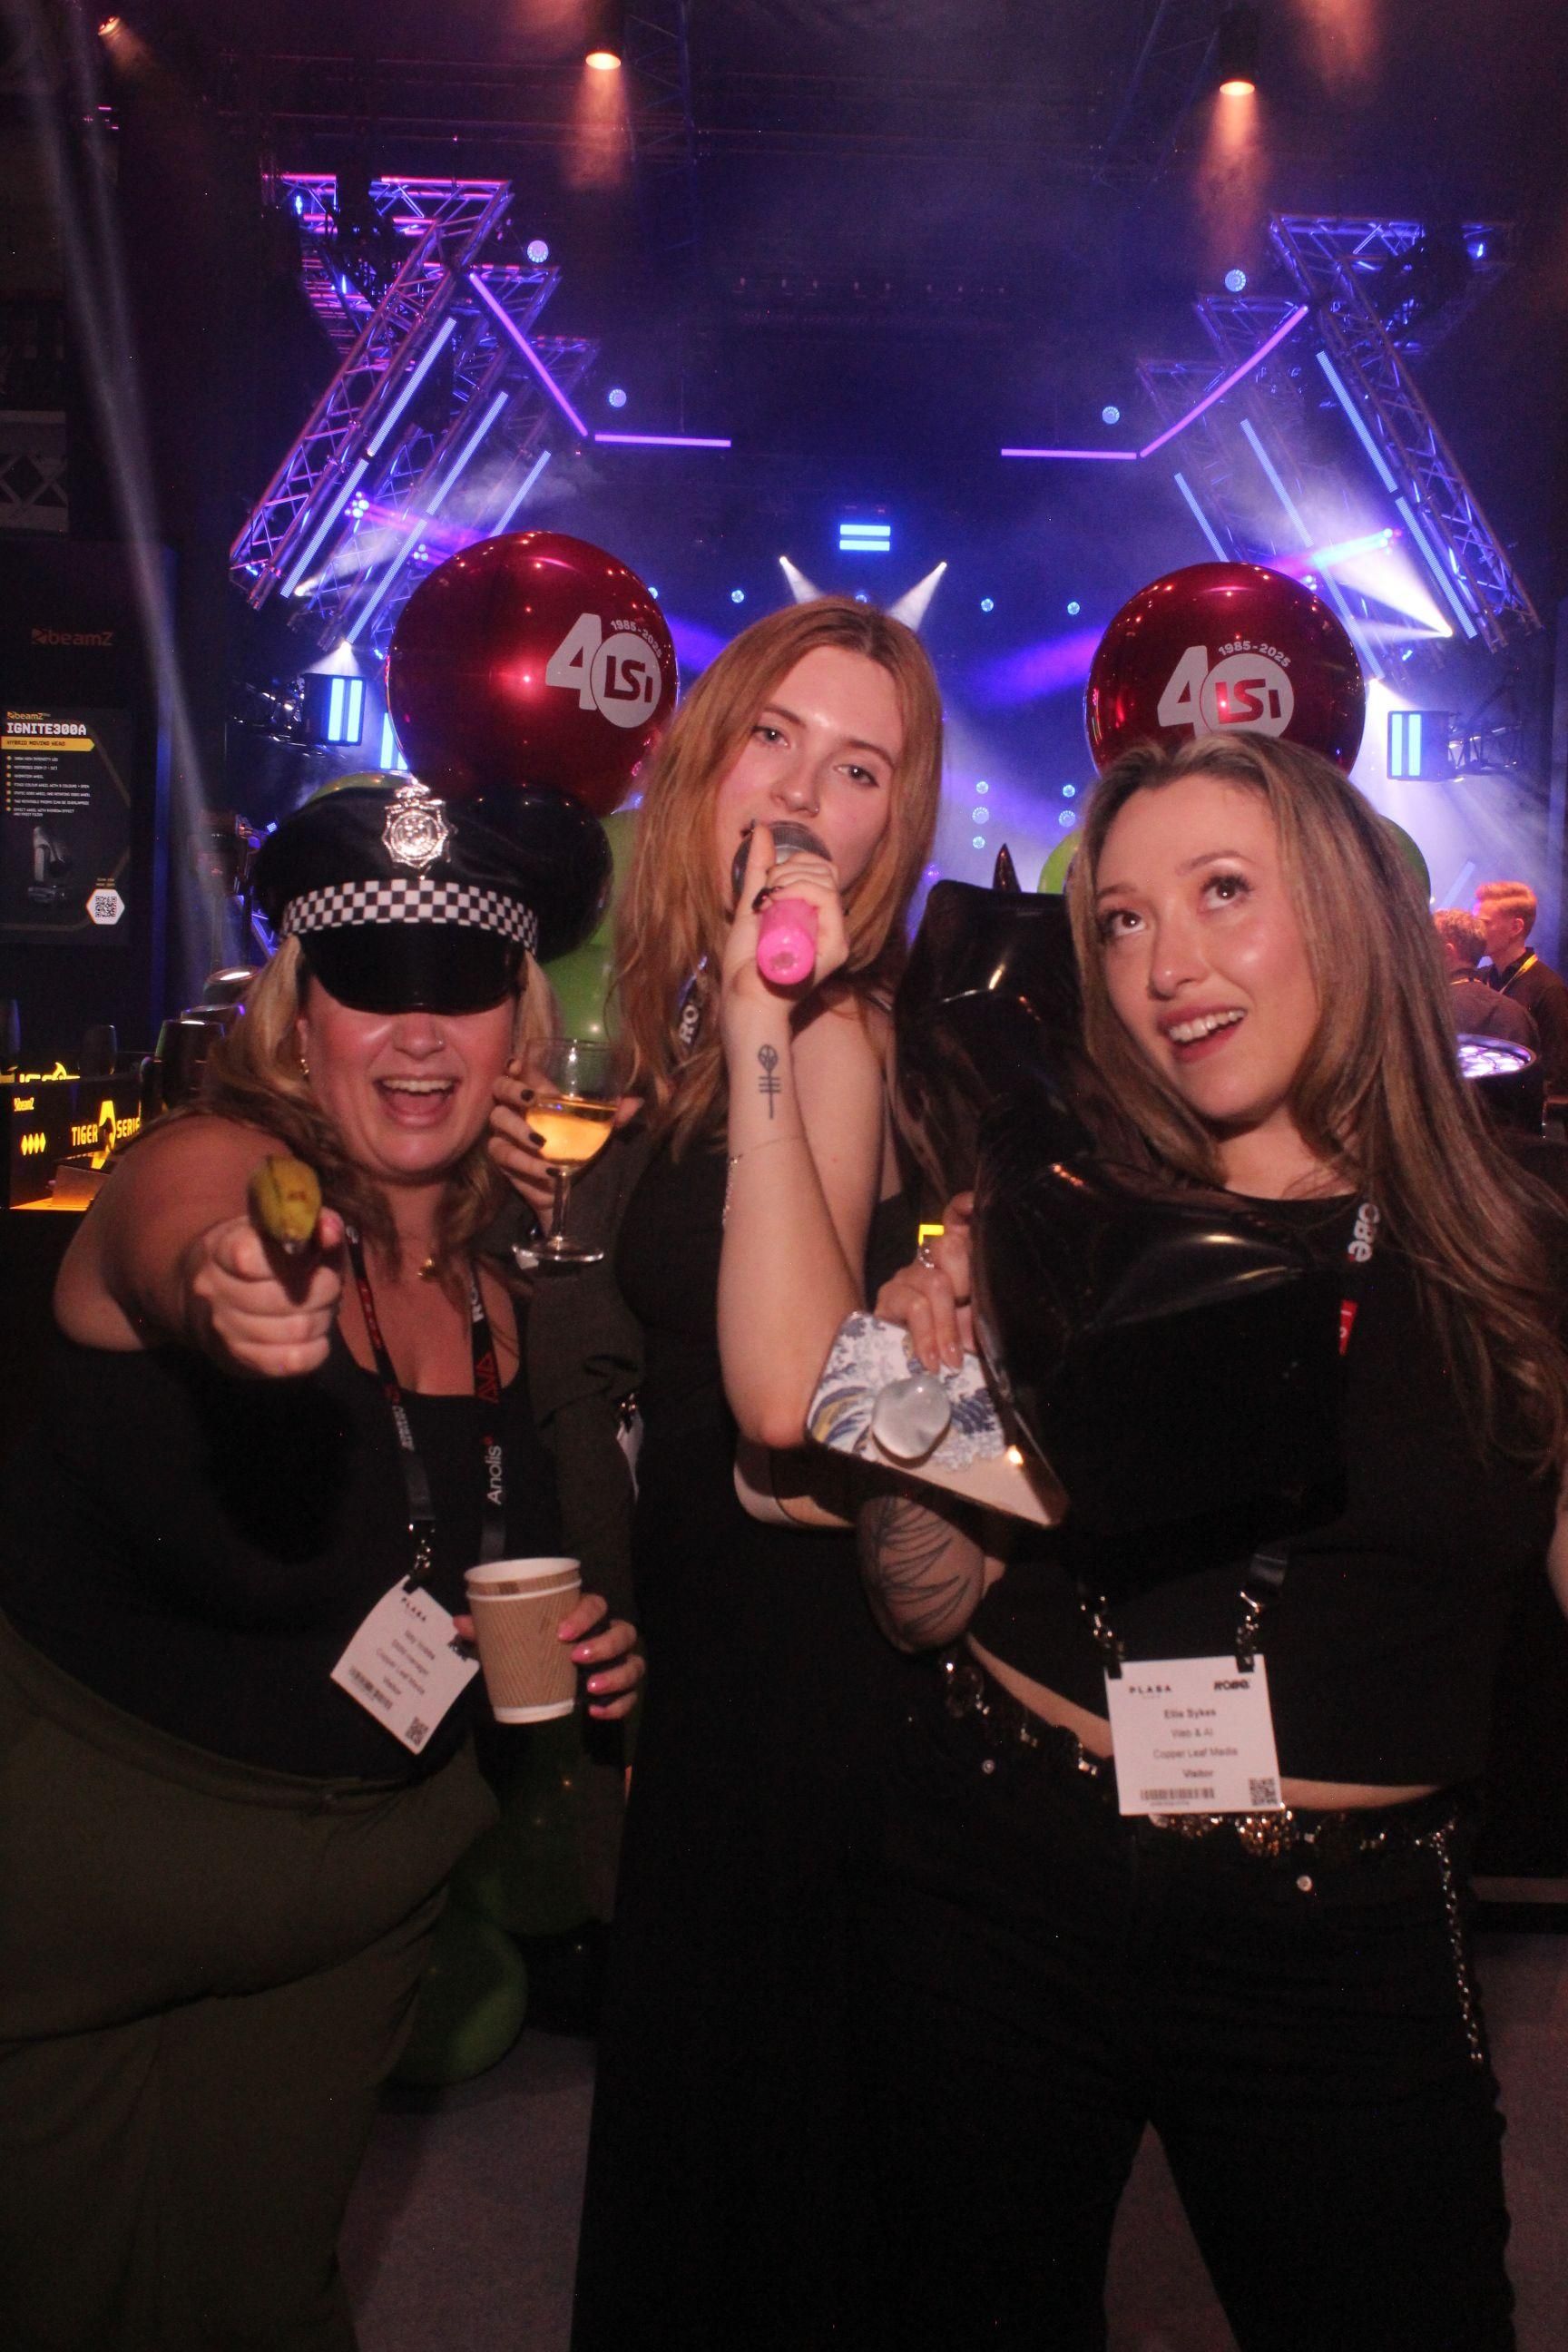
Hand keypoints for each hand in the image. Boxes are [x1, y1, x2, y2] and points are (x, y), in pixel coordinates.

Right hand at [184, 1206, 345, 1376]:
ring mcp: (225, 1328)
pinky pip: (294, 1360)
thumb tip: (331, 1229)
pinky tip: (314, 1336)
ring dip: (322, 1317)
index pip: (248, 1256)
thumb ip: (309, 1224)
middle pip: (289, 1295)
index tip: (311, 1254)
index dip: (292, 1258)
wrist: (211, 1301)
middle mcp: (215, 1289)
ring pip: (297, 1328)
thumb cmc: (258, 1256)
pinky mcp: (241, 1359)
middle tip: (329, 1284)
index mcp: (220, 1248)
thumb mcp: (277, 1230)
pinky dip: (316, 1348)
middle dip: (325, 1289)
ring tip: (319, 1307)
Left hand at [450, 1590, 644, 1721]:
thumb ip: (489, 1630)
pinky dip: (619, 1705)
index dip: (585, 1615)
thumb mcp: (510, 1639)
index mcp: (585, 1617)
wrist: (548, 1677)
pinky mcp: (621, 1690)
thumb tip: (460, 1622)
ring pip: (635, 1664)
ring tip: (591, 1687)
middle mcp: (608, 1636)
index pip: (597, 1604)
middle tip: (576, 1657)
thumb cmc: (534, 1648)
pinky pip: (631, 1697)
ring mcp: (619, 1663)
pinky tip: (595, 1712)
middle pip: (624, 1632)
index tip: (562, 1632)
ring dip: (617, 1675)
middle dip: (605, 1644)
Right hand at [489, 1059, 638, 1222]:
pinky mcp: (501, 1158)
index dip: (516, 1065)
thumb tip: (636, 1102)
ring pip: (498, 1120)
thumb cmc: (577, 1150)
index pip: (518, 1071)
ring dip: (519, 1130)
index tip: (520, 1065)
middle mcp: (514, 1108)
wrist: (565, 1188)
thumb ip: (613, 1117)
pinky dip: (526, 1162)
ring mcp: (504, 1132)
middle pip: (499, 1088)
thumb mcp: (597, 1132)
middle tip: (531, 1099)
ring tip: (542, 1143)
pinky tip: (547, 1169)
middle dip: (512, 1089)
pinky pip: (504, 1154)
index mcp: (535, 1096)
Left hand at [720, 823, 850, 1025]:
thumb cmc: (747, 961)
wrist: (744, 998)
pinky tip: (777, 903)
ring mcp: (836, 938)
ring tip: (770, 899)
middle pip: (827, 872)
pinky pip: (827, 901)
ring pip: (827, 883)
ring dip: (792, 880)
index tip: (769, 879)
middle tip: (768, 890)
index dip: (797, 863)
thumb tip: (762, 830)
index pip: (822, 871)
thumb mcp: (750, 905)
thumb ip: (758, 870)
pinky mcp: (835, 948)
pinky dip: (800, 892)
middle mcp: (831, 926)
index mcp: (816, 916)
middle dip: (793, 868)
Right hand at [874, 1192, 974, 1371]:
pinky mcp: (889, 1296)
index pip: (957, 1219)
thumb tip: (1004, 1302)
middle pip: (948, 1244)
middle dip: (965, 1280)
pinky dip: (927, 1336)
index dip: (964, 1208)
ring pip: (935, 1283)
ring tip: (953, 1358)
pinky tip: (933, 1360)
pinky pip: (913, 1306)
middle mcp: (931, 1258)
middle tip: (972, 1318)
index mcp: (958, 1257)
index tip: (974, 1205)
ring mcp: (909, 1275)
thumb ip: (989, 1305)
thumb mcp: (980, 1323)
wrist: (919, 1369)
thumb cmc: (957, 1342)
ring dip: (947, 1326)